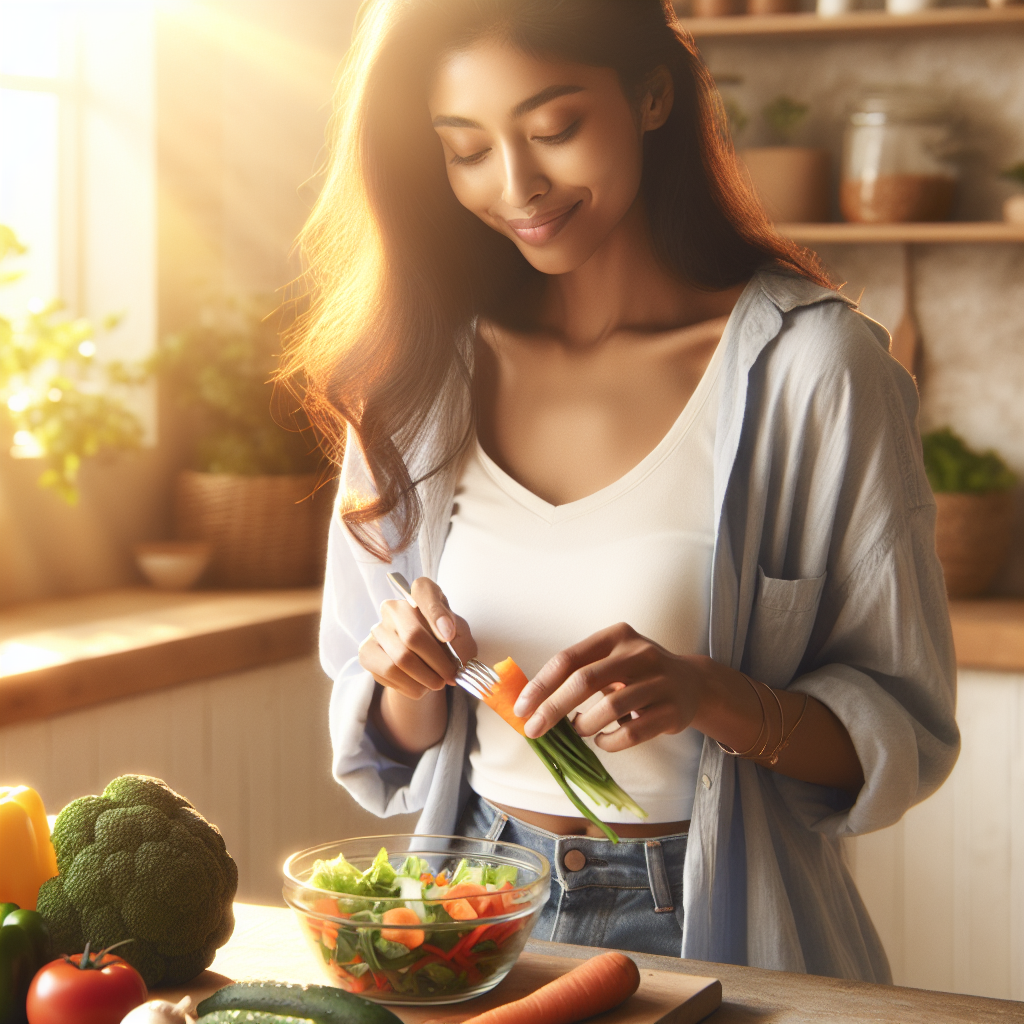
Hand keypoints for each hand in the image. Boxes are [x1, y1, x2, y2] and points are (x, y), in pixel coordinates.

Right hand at [358, 577, 476, 700]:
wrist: (422, 661)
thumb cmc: (445, 643)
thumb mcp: (461, 639)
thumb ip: (462, 641)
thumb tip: (448, 645)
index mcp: (421, 594)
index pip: (424, 592)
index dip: (437, 614)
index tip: (448, 635)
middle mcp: (394, 607)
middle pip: (413, 636)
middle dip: (438, 662)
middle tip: (451, 676)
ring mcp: (377, 629)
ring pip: (401, 659)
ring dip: (425, 678)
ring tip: (437, 683)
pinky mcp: (366, 652)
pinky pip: (389, 673)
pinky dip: (410, 686)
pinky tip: (420, 685)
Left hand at [513, 623, 712, 750]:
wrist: (693, 683)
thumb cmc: (638, 672)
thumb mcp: (612, 659)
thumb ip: (578, 672)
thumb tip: (532, 702)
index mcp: (616, 636)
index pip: (569, 659)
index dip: (541, 685)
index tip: (522, 708)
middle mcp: (639, 654)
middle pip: (585, 680)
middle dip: (553, 708)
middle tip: (534, 730)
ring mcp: (659, 681)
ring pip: (610, 707)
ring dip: (584, 725)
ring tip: (579, 730)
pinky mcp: (673, 710)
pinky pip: (632, 732)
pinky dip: (609, 741)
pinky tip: (602, 740)